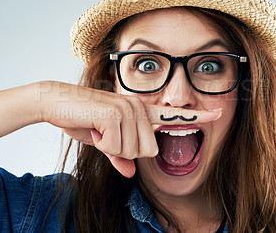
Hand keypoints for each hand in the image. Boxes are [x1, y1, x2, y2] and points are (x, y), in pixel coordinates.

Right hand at [38, 81, 221, 177]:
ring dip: (112, 148)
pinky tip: (94, 128)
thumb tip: (131, 173)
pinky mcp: (115, 113)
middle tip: (107, 135)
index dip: (198, 116)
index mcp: (141, 111)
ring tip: (100, 130)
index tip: (219, 113)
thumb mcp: (105, 142)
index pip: (174, 114)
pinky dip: (102, 144)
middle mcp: (139, 108)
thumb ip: (120, 156)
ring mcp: (129, 109)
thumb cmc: (83, 119)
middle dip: (125, 152)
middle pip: (148, 151)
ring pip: (132, 152)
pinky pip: (116, 147)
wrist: (57, 101)